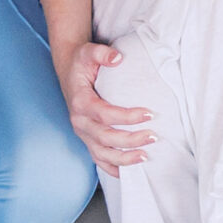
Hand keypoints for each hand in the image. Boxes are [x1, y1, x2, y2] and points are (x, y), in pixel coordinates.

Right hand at [57, 41, 153, 171]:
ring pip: (102, 153)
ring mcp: (82, 133)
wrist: (69, 71)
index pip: (105, 114)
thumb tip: (117, 58)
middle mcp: (79, 121)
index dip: (127, 117)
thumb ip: (102, 53)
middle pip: (106, 137)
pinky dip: (112, 168)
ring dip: (124, 158)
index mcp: (80, 102)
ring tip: (145, 156)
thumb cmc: (81, 63)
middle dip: (130, 140)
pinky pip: (98, 158)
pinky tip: (128, 171)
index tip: (149, 114)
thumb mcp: (88, 52)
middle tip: (153, 136)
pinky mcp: (87, 139)